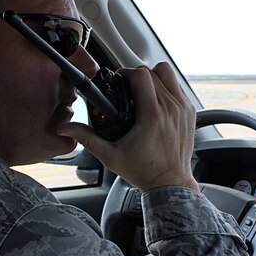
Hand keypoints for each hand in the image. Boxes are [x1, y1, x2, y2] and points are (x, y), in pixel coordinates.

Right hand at [58, 62, 198, 191]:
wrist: (169, 183)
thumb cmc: (143, 171)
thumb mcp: (110, 155)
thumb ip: (87, 138)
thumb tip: (66, 128)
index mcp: (152, 115)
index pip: (141, 75)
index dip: (126, 72)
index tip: (120, 79)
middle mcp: (170, 108)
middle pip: (153, 72)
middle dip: (137, 75)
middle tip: (127, 87)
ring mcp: (182, 109)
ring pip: (168, 74)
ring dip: (154, 77)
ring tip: (142, 90)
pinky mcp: (190, 112)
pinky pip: (178, 87)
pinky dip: (166, 87)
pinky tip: (156, 99)